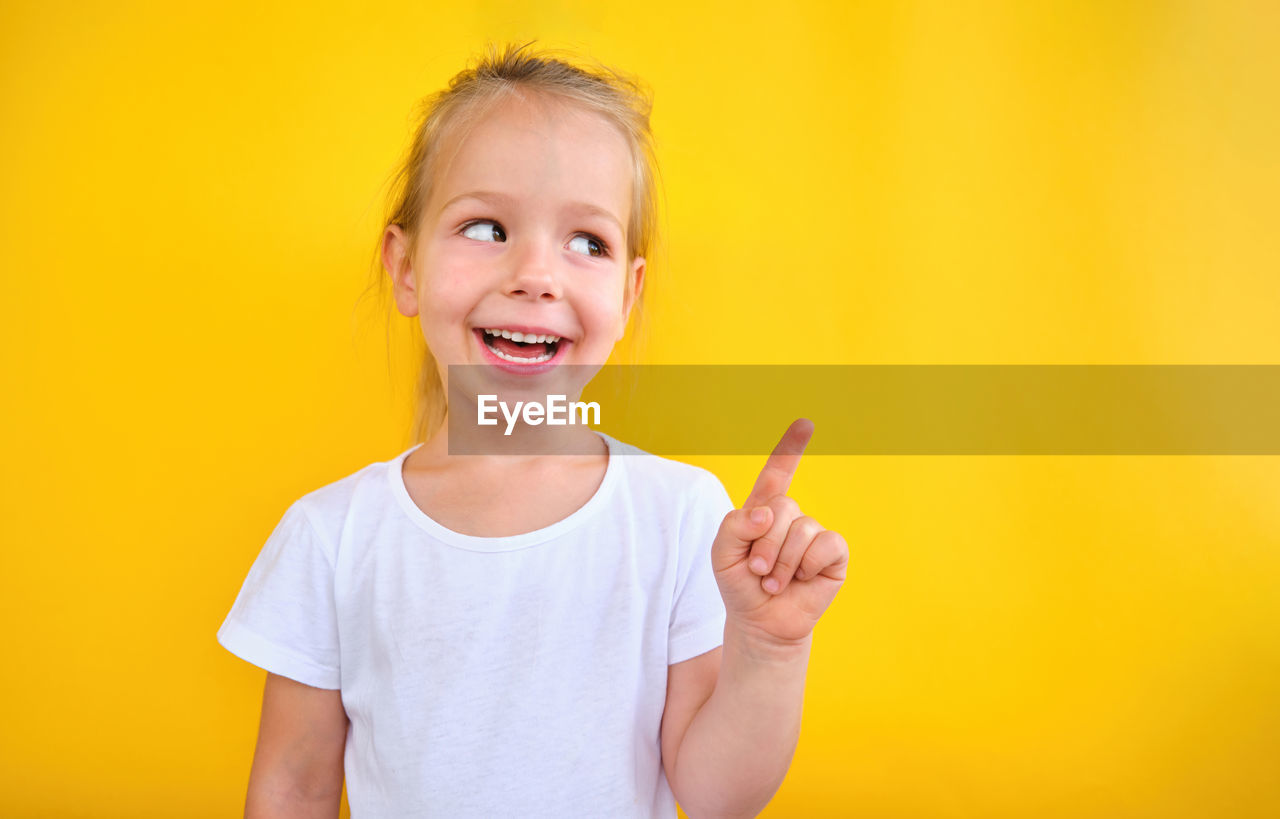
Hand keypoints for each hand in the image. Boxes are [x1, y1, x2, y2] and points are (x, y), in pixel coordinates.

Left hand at [710, 419, 848, 645]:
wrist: (760, 624)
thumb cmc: (740, 587)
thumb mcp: (722, 555)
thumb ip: (735, 526)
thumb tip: (768, 512)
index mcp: (762, 511)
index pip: (777, 474)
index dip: (790, 449)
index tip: (805, 424)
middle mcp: (790, 518)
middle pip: (782, 505)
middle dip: (765, 543)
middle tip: (757, 571)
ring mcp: (814, 534)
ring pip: (803, 528)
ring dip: (783, 562)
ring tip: (774, 582)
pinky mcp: (834, 554)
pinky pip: (827, 544)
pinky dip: (808, 564)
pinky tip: (803, 580)